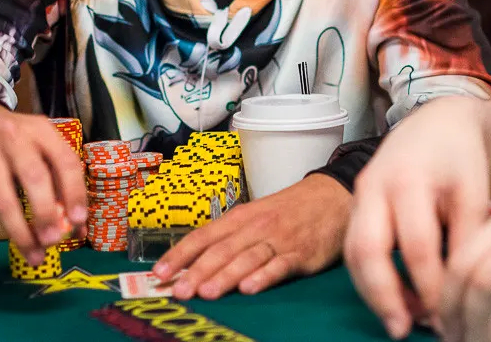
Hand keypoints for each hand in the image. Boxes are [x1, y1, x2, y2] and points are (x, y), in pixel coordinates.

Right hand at [0, 101, 86, 265]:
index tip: (79, 220)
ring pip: (5, 198)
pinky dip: (5, 226)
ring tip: (36, 254)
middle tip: (54, 240)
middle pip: (34, 177)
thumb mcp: (38, 143)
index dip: (74, 192)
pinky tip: (17, 240)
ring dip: (21, 230)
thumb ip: (58, 178)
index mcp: (41, 130)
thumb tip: (78, 225)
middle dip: (45, 213)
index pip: (64, 161)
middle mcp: (15, 138)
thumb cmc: (13, 138)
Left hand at [153, 173, 349, 299]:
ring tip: (206, 292)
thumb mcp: (255, 217)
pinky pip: (279, 266)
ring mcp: (278, 240)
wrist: (331, 198)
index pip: (203, 236)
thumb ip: (229, 239)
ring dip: (225, 276)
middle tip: (179, 291)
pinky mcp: (301, 254)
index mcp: (239, 218)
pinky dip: (264, 277)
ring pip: (246, 259)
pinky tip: (249, 288)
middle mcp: (255, 227)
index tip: (159, 273)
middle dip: (197, 272)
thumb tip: (193, 263)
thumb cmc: (288, 211)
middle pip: (221, 250)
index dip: (180, 255)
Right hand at [344, 96, 490, 339]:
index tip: (449, 317)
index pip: (416, 245)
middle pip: (366, 250)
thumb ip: (466, 241)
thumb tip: (464, 296)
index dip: (430, 287)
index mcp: (408, 179)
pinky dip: (370, 279)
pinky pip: (353, 249)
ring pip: (352, 254)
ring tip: (401, 321)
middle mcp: (373, 186)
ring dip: (373, 293)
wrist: (435, 122)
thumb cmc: (459, 158)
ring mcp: (358, 196)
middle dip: (384, 296)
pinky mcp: (354, 206)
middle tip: (404, 330)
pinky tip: (395, 299)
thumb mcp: (473, 194)